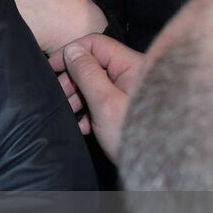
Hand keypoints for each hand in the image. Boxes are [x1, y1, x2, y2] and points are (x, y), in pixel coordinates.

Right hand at [47, 34, 142, 163]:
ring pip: (98, 83)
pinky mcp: (129, 108)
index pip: (95, 44)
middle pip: (95, 63)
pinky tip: (84, 126)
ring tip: (69, 113)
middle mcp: (134, 74)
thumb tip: (72, 51)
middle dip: (73, 79)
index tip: (51, 67)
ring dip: (79, 96)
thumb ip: (87, 73)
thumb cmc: (134, 135)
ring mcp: (132, 92)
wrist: (161, 168)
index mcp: (132, 65)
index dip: (71, 53)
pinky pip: (105, 99)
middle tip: (60, 97)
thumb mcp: (104, 103)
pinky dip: (90, 110)